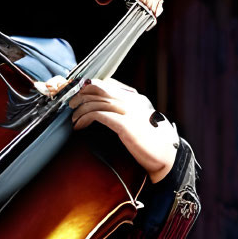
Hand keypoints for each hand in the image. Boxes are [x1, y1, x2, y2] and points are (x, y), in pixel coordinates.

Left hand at [46, 76, 177, 181]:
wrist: (166, 155)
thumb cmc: (151, 141)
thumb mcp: (138, 120)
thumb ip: (124, 110)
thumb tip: (103, 109)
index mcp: (134, 97)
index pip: (106, 82)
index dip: (88, 87)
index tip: (78, 95)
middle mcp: (131, 100)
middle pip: (98, 88)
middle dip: (80, 95)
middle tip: (72, 105)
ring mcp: (128, 111)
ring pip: (95, 101)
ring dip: (80, 110)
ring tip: (74, 119)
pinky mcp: (124, 124)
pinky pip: (97, 114)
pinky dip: (84, 118)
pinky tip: (80, 126)